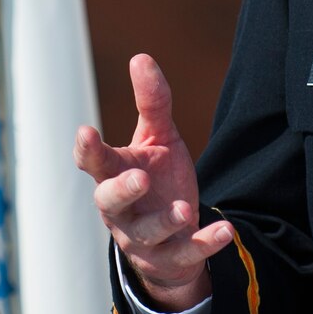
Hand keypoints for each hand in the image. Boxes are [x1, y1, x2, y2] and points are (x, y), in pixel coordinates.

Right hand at [73, 53, 233, 311]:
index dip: (87, 150)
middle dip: (122, 191)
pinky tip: (226, 230)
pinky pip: (186, 253)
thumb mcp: (158, 139)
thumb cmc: (157, 180)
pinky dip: (205, 243)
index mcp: (113, 174)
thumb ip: (151, 103)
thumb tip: (141, 57)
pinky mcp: (172, 256)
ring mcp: (144, 237)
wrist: (171, 239)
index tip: (86, 131)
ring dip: (164, 221)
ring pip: (146, 234)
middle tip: (139, 178)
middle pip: (110, 202)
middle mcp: (121, 209)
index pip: (92, 163)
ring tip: (184, 208)